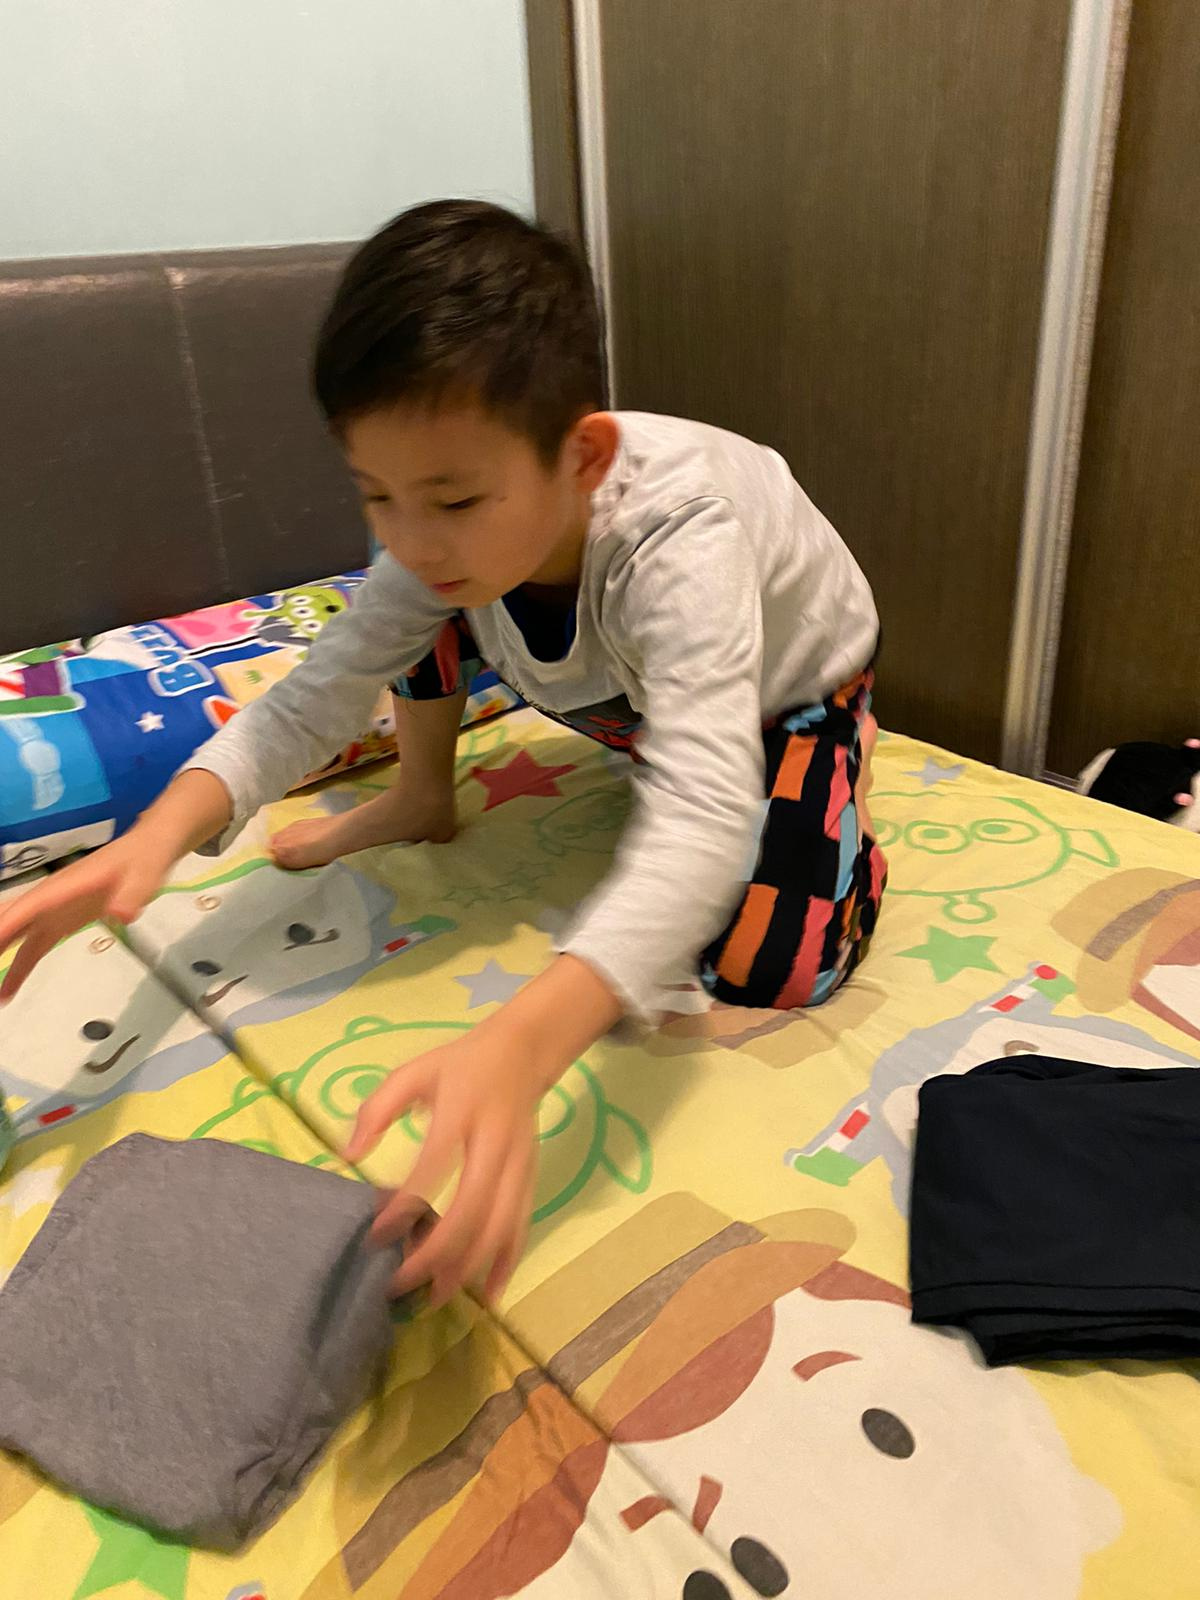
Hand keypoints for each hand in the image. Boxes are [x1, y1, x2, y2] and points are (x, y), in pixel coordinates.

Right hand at [0, 768, 231, 1001]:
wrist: (148, 849)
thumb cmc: (144, 860)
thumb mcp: (145, 876)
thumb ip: (133, 895)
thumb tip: (120, 914)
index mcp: (66, 886)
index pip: (30, 906)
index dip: (8, 924)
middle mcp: (52, 898)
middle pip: (13, 920)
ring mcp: (55, 911)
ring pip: (19, 938)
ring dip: (3, 960)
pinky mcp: (63, 921)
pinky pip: (36, 946)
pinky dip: (21, 966)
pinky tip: (10, 989)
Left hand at [346, 1024, 547, 1307]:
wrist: (522, 1052)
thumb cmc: (457, 1067)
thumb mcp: (412, 1072)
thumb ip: (377, 1109)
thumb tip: (347, 1155)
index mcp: (461, 1111)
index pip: (434, 1165)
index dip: (406, 1205)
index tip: (375, 1236)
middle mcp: (496, 1141)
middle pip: (473, 1206)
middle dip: (438, 1252)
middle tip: (402, 1282)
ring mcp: (519, 1163)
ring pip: (501, 1224)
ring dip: (470, 1266)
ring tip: (436, 1297)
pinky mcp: (532, 1177)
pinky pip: (522, 1225)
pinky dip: (507, 1262)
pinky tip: (489, 1294)